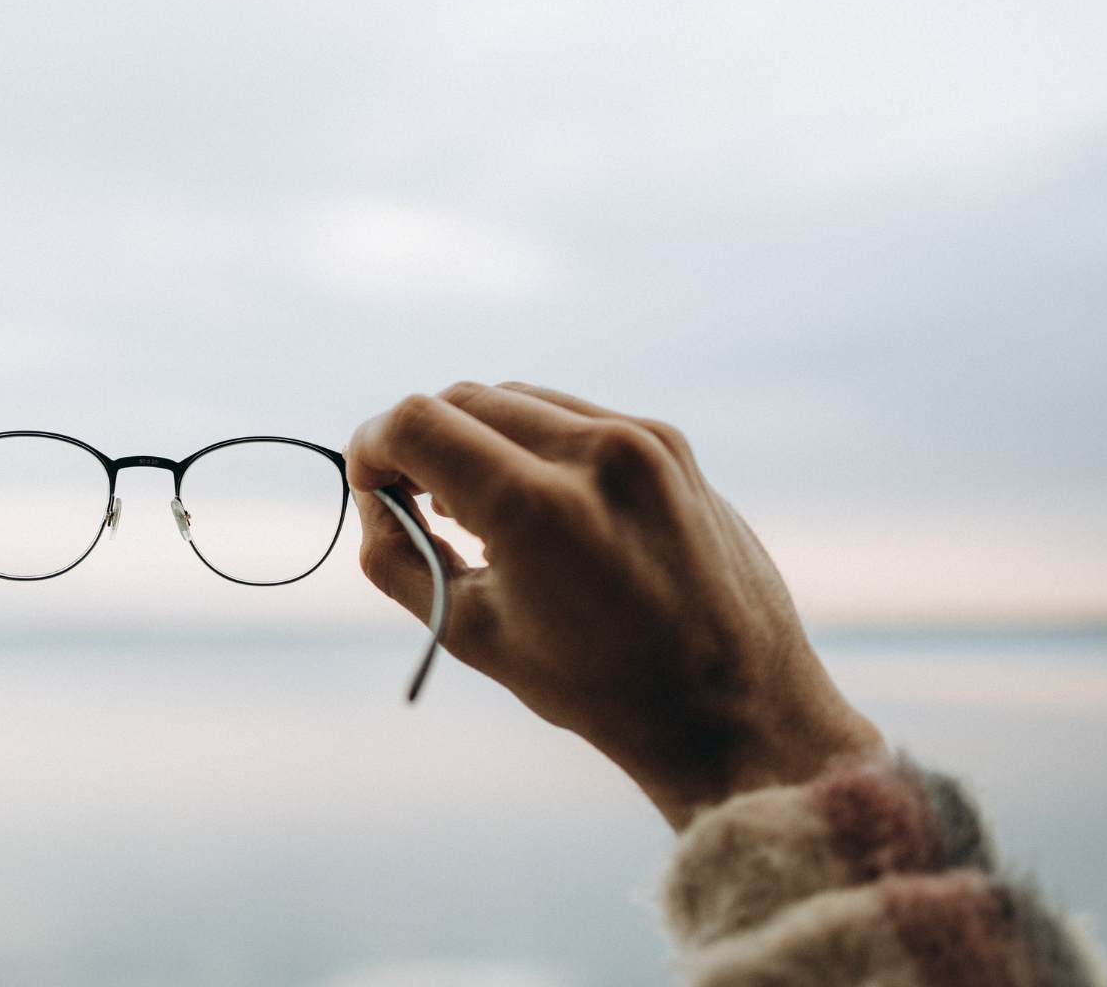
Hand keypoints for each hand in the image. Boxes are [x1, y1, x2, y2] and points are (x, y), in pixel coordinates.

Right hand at [348, 381, 881, 829]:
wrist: (738, 707)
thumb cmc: (599, 687)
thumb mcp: (471, 633)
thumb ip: (397, 557)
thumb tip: (373, 500)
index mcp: (538, 508)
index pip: (416, 423)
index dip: (372, 448)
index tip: (369, 485)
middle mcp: (595, 453)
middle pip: (461, 399)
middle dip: (420, 442)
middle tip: (410, 501)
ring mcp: (642, 439)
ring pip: (514, 399)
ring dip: (475, 438)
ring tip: (472, 509)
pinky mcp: (671, 442)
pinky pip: (570, 415)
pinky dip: (530, 443)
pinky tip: (533, 504)